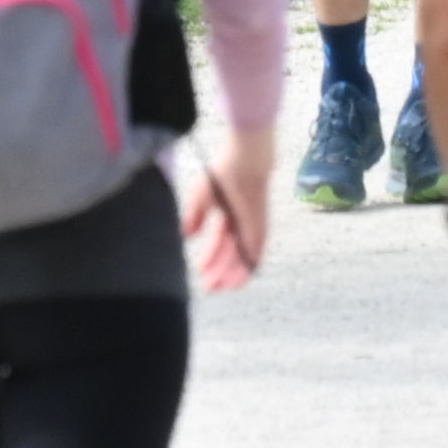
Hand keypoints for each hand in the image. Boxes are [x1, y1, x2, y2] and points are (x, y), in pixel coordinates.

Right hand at [184, 147, 269, 293]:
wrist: (245, 159)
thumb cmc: (223, 171)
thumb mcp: (201, 196)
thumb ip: (194, 216)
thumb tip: (187, 237)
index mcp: (228, 214)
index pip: (220, 242)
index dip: (210, 259)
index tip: (200, 274)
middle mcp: (242, 223)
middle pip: (231, 253)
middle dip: (220, 271)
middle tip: (208, 288)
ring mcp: (253, 226)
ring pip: (243, 256)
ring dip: (233, 274)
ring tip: (221, 288)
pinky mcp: (260, 227)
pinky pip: (256, 253)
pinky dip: (248, 268)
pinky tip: (238, 281)